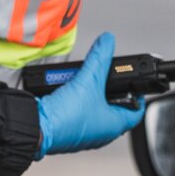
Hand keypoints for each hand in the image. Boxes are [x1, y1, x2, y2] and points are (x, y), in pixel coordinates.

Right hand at [35, 32, 145, 157]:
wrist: (37, 127)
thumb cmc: (66, 115)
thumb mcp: (88, 80)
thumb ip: (99, 58)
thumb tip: (107, 41)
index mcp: (113, 126)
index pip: (135, 112)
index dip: (137, 96)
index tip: (134, 84)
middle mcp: (101, 133)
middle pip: (115, 110)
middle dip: (112, 93)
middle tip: (108, 79)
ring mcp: (85, 134)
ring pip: (95, 112)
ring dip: (93, 97)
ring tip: (88, 82)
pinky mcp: (69, 131)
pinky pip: (79, 115)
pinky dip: (78, 103)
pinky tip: (71, 92)